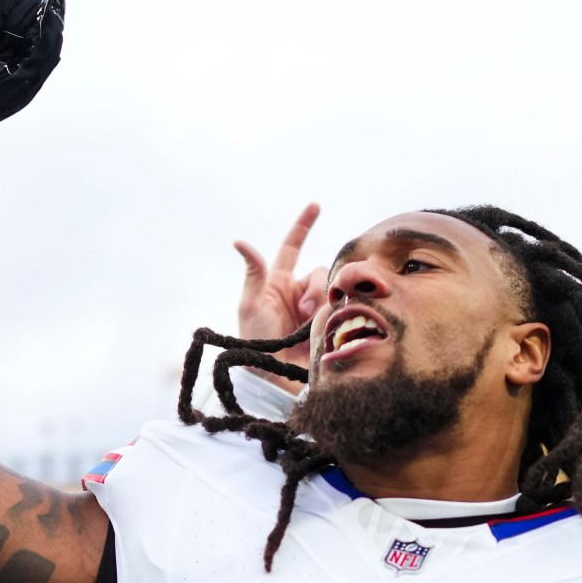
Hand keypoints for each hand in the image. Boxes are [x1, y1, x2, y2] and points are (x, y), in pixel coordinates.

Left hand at [233, 203, 325, 370]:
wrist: (273, 376)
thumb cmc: (254, 342)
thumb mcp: (250, 305)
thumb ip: (254, 273)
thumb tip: (240, 242)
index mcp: (278, 283)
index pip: (292, 247)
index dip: (303, 226)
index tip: (315, 206)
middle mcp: (298, 293)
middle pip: (319, 272)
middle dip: (316, 287)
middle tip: (305, 310)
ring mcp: (314, 309)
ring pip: (332, 289)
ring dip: (323, 303)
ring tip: (312, 324)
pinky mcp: (328, 325)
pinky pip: (342, 308)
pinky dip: (336, 314)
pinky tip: (327, 328)